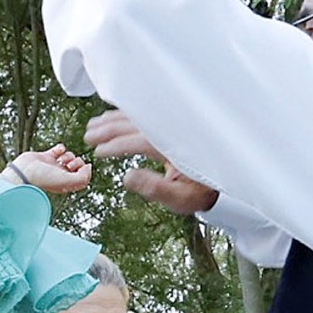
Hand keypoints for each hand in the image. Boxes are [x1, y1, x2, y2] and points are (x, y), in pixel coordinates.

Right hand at [8, 146, 92, 195]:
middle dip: (77, 162)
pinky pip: (59, 149)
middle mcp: (61, 176)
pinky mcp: (46, 157)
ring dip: (68, 155)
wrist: (24, 172)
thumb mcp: (67, 182)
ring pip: (69, 156)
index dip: (86, 171)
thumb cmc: (43, 179)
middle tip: (68, 166)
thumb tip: (89, 167)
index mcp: (67, 184)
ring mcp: (54, 166)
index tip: (84, 167)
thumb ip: (83, 177)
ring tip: (60, 160)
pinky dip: (60, 148)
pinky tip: (57, 152)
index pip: (84, 177)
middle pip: (78, 166)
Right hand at [82, 110, 217, 215]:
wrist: (223, 181)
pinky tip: (113, 117)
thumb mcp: (179, 198)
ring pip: (139, 115)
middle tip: (88, 136)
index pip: (139, 140)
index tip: (98, 152)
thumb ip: (153, 188)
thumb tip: (127, 177)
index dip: (116, 145)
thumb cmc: (200, 191)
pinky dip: (127, 115)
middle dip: (109, 128)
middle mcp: (173, 130)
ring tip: (93, 126)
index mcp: (174, 145)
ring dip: (114, 119)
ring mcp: (172, 124)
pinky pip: (146, 114)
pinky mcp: (172, 124)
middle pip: (136, 122)